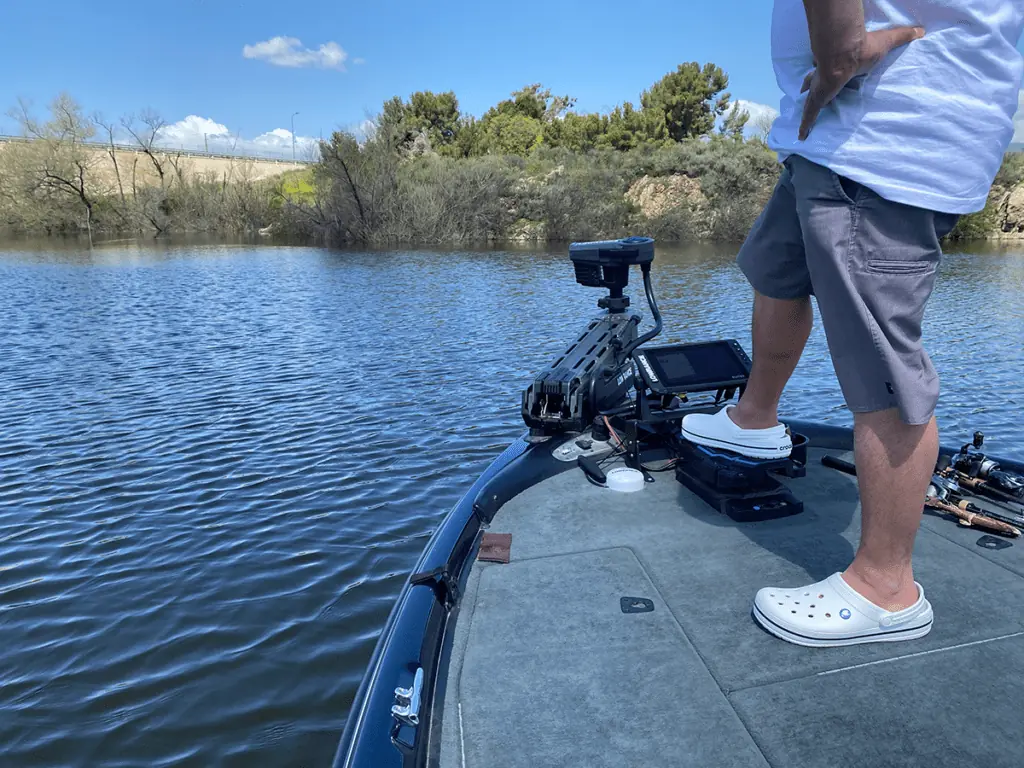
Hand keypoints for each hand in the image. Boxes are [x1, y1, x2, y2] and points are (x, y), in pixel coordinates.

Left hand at [798, 26, 923, 140]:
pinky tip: (801, 137)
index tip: (828, 80)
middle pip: (816, 85)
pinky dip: (804, 126)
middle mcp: (825, 77)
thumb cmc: (863, 48)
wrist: (845, 53)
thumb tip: (921, 30)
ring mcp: (819, 89)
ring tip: (805, 120)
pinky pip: (809, 116)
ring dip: (807, 111)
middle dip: (814, 89)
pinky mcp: (817, 99)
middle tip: (813, 96)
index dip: (829, 74)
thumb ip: (903, 36)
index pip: (834, 69)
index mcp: (840, 65)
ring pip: (811, 102)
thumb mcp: (887, 42)